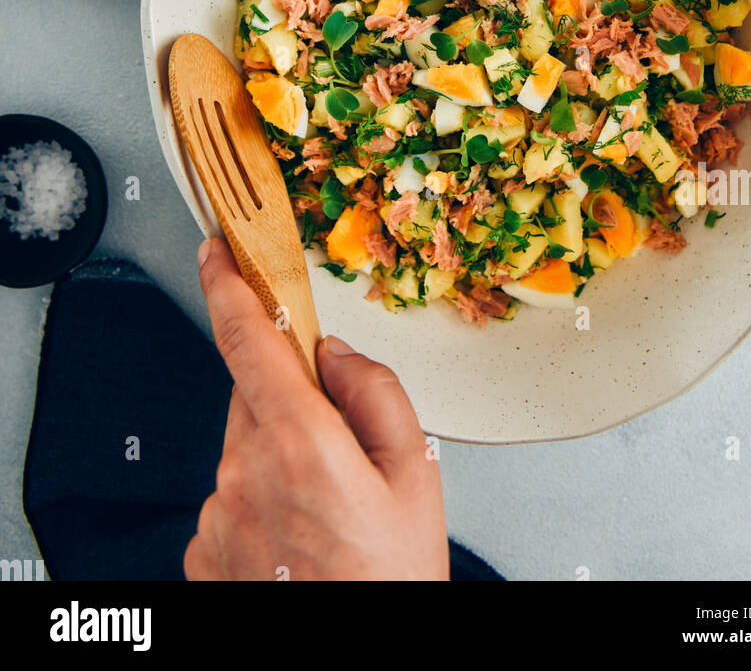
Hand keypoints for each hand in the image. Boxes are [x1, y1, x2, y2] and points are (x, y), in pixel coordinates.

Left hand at [185, 237, 448, 580]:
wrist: (357, 663)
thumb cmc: (392, 580)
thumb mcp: (417, 474)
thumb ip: (376, 392)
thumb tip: (334, 353)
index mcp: (300, 442)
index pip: (249, 339)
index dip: (227, 284)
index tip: (216, 251)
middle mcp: (244, 472)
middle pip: (253, 396)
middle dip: (287, 400)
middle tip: (338, 450)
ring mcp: (218, 517)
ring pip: (243, 449)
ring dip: (276, 458)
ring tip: (326, 517)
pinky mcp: (202, 552)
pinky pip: (230, 498)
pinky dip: (259, 502)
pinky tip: (299, 540)